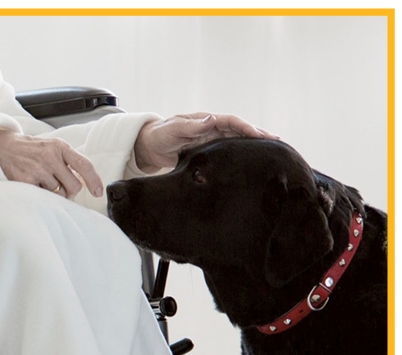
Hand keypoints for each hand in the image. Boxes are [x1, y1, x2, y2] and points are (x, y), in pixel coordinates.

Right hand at [0, 130, 103, 198]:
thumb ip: (68, 161)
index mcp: (60, 147)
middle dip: (70, 190)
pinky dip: (41, 194)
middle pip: (74, 186)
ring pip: (59, 193)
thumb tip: (84, 183)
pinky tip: (33, 183)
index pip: (84, 164)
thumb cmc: (32, 150)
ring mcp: (38, 169)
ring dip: (53, 192)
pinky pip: (44, 196)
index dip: (94, 180)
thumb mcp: (52, 147)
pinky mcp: (26, 180)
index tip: (98, 192)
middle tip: (61, 187)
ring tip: (42, 180)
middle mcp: (50, 156)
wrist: (3, 146)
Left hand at [133, 113, 278, 172]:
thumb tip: (212, 118)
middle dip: (259, 135)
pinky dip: (241, 156)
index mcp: (206, 121)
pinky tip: (251, 164)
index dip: (247, 127)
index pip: (232, 122)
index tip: (262, 136)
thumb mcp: (173, 129)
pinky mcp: (208, 153)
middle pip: (240, 130)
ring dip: (253, 146)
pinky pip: (228, 153)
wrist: (147, 147)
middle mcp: (212, 129)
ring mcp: (211, 141)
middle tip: (278, 142)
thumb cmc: (159, 135)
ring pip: (237, 142)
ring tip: (273, 153)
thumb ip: (191, 126)